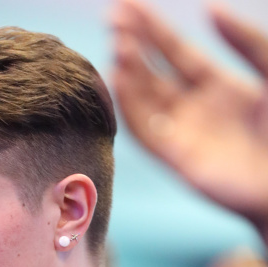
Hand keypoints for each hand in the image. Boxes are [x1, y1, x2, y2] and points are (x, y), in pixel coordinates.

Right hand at [111, 0, 267, 239]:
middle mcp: (193, 108)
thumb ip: (245, 39)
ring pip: (145, 100)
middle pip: (153, 72)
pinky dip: (130, 109)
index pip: (174, 50)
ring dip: (129, 73)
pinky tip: (121, 82)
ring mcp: (183, 134)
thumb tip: (210, 6)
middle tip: (111, 17)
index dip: (151, 27)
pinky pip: (146, 133)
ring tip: (118, 45)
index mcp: (216, 84)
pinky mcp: (178, 160)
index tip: (126, 5)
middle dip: (132, 45)